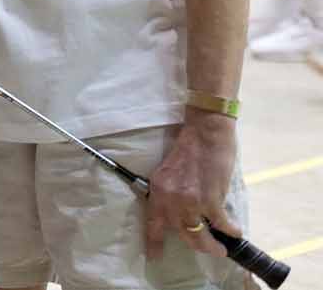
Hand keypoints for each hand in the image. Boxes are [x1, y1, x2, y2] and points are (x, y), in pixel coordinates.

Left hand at [145, 113, 238, 258]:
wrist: (205, 132)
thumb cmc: (189, 148)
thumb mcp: (169, 172)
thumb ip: (170, 192)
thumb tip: (180, 212)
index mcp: (157, 190)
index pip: (153, 222)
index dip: (154, 242)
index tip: (154, 257)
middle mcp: (170, 198)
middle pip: (182, 233)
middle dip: (197, 246)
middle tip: (209, 251)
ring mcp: (190, 200)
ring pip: (200, 234)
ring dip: (213, 245)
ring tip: (221, 249)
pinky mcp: (210, 199)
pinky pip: (221, 223)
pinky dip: (230, 229)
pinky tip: (236, 231)